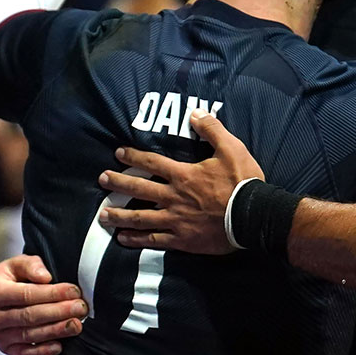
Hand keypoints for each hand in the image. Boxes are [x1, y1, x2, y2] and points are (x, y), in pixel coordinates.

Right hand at [0, 255, 87, 354]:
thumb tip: (45, 277)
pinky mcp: (5, 348)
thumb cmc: (11, 278)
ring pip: (29, 335)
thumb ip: (31, 265)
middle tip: (80, 307)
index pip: (26, 295)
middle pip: (29, 316)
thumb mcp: (17, 264)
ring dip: (55, 330)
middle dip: (58, 312)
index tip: (74, 291)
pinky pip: (24, 353)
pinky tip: (59, 345)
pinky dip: (42, 351)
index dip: (52, 294)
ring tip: (76, 324)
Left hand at [99, 110, 263, 253]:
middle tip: (102, 179)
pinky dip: (137, 240)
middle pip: (139, 188)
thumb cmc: (242, 182)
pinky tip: (123, 239)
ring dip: (120, 215)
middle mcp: (174, 197)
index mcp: (183, 175)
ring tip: (103, 215)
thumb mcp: (232, 149)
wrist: (254, 216)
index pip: (152, 163)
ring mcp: (176, 220)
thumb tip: (194, 114)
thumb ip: (212, 130)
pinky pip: (154, 240)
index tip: (118, 154)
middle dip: (118, 183)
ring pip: (141, 217)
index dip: (134, 157)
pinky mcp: (182, 239)